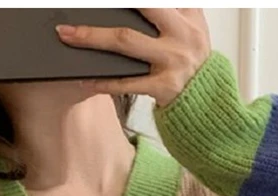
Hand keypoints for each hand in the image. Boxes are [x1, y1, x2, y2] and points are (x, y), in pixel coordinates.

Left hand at [55, 9, 210, 107]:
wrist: (209, 103)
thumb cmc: (194, 63)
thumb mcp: (193, 28)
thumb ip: (175, 10)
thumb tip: (144, 7)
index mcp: (188, 16)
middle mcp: (182, 34)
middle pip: (141, 7)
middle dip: (110, 2)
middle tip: (78, 2)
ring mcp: (172, 60)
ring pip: (126, 41)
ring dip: (92, 37)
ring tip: (68, 34)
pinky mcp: (164, 86)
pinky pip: (127, 82)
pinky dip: (104, 81)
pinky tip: (86, 78)